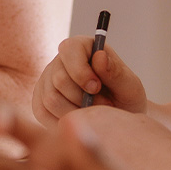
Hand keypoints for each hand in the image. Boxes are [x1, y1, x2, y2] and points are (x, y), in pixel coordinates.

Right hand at [31, 36, 146, 125]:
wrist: (115, 120)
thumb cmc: (124, 100)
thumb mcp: (130, 86)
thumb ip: (116, 72)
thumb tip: (99, 56)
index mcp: (82, 47)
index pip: (69, 49)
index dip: (81, 71)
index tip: (97, 87)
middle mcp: (60, 62)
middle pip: (59, 79)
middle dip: (82, 98)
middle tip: (103, 106)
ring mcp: (46, 82)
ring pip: (50, 99)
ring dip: (75, 112)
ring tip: (94, 114)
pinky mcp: (40, 102)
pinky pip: (43, 113)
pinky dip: (63, 122)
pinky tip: (80, 121)